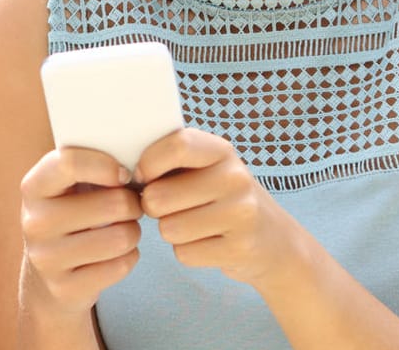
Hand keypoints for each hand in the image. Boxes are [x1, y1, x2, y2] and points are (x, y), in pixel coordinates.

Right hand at [18, 146, 143, 316]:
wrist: (46, 275)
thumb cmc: (70, 215)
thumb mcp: (67, 186)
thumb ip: (89, 166)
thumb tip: (136, 162)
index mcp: (33, 187)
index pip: (70, 162)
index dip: (107, 165)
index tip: (124, 174)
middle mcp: (34, 222)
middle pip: (111, 204)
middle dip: (132, 204)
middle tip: (130, 206)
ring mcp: (47, 258)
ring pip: (121, 238)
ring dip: (133, 232)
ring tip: (124, 230)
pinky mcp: (65, 288)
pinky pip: (120, 266)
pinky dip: (129, 258)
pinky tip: (117, 254)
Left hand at [135, 129, 303, 289]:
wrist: (273, 240)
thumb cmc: (220, 197)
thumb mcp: (204, 168)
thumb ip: (170, 159)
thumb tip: (124, 171)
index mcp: (220, 150)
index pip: (176, 145)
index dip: (148, 163)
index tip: (143, 176)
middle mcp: (235, 177)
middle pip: (159, 196)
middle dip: (153, 207)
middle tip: (170, 207)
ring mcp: (241, 214)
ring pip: (169, 228)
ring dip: (170, 231)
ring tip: (192, 223)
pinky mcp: (240, 248)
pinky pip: (184, 253)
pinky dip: (187, 252)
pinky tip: (207, 242)